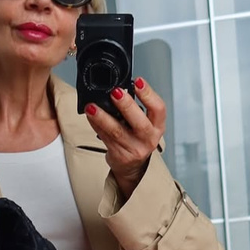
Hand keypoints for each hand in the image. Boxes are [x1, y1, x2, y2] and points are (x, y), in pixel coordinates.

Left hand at [85, 78, 166, 199]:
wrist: (132, 167)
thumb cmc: (137, 140)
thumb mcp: (144, 124)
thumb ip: (135, 109)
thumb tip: (117, 90)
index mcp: (157, 126)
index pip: (158, 109)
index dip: (149, 94)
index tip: (138, 82)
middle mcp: (149, 139)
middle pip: (139, 122)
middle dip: (127, 105)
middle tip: (115, 92)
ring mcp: (134, 149)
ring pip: (117, 131)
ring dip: (103, 117)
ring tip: (92, 107)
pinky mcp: (120, 156)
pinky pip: (105, 138)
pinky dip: (96, 125)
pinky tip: (90, 116)